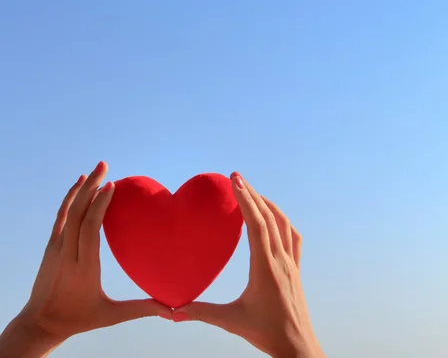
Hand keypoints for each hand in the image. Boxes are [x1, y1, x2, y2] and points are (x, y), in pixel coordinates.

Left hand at [1, 162, 170, 357]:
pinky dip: (70, 197)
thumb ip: (140, 309)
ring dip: (82, 187)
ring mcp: (56, 247)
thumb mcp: (109, 315)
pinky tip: (79, 183)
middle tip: (104, 165)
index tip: (111, 186)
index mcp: (83, 267)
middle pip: (78, 213)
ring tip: (97, 168)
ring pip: (68, 211)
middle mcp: (67, 253)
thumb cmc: (79, 318)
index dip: (99, 206)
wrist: (40, 323)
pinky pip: (61, 216)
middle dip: (92, 186)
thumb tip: (170, 310)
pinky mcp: (51, 246)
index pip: (89, 229)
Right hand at [172, 173, 324, 357]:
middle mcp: (281, 260)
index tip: (235, 180)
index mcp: (265, 267)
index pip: (257, 224)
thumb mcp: (231, 322)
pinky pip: (293, 236)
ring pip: (283, 223)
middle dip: (252, 193)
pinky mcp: (296, 268)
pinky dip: (282, 220)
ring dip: (267, 203)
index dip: (246, 200)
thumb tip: (172, 310)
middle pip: (269, 217)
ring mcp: (291, 263)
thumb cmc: (266, 334)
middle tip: (236, 177)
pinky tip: (275, 217)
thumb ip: (201, 312)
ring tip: (252, 191)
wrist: (298, 348)